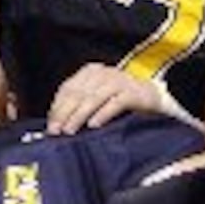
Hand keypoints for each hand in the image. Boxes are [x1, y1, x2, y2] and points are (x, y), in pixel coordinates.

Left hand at [46, 63, 168, 134]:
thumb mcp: (96, 99)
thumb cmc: (120, 101)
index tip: (50, 125)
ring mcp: (120, 81)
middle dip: (65, 113)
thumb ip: (78, 105)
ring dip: (80, 115)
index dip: (57, 107)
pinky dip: (103, 114)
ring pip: (94, 98)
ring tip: (70, 130)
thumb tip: (55, 123)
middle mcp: (104, 73)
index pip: (68, 88)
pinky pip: (115, 103)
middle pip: (79, 93)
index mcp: (91, 72)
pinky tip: (94, 125)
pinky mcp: (133, 92)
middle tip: (57, 131)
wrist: (153, 99)